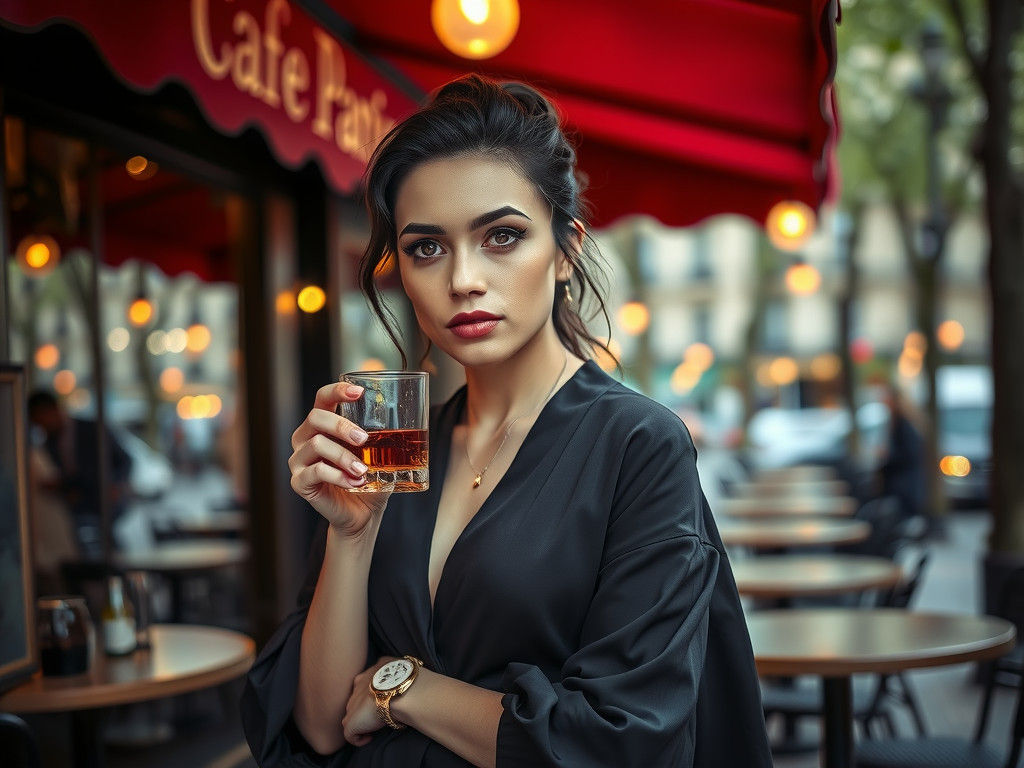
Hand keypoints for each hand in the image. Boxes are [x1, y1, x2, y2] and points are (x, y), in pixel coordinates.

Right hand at [288, 382, 391, 537]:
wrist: (363, 514)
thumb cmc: (369, 478)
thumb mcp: (380, 454)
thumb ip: (386, 437)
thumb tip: (412, 420)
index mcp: (323, 425)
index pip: (322, 398)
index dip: (337, 390)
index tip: (359, 392)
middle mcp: (305, 438)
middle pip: (316, 417)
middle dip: (342, 425)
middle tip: (364, 439)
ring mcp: (299, 460)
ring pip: (316, 444)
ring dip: (344, 456)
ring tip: (364, 469)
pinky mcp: (299, 482)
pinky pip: (315, 472)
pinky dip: (338, 476)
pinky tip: (355, 482)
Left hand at [342, 657, 395, 746]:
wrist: (398, 689)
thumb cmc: (403, 678)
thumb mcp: (398, 665)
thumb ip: (393, 668)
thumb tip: (399, 668)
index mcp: (367, 675)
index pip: (364, 687)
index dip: (371, 697)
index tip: (383, 703)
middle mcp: (356, 689)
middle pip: (356, 702)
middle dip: (365, 710)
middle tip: (379, 716)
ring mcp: (351, 706)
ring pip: (352, 717)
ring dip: (362, 723)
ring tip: (375, 727)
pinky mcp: (351, 722)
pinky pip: (350, 735)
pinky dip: (359, 738)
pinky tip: (371, 737)